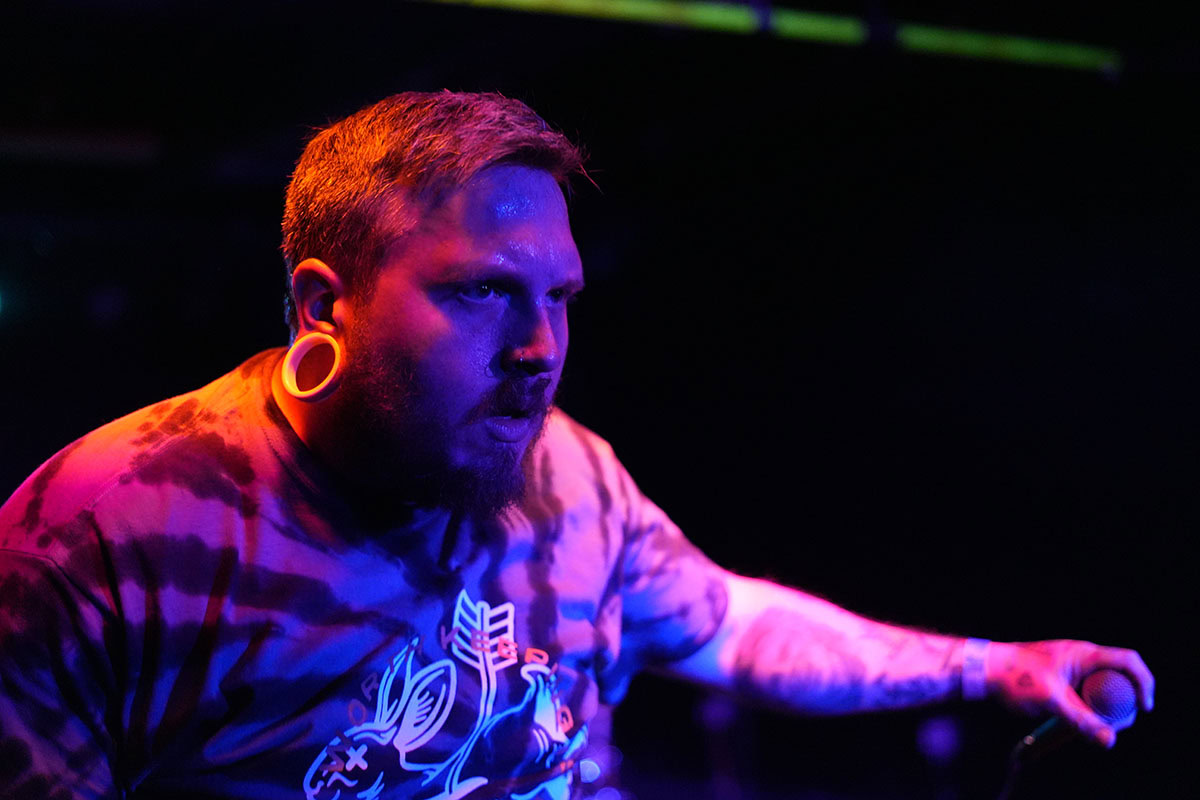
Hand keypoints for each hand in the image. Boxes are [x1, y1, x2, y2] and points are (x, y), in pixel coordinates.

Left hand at [985, 640, 1153, 747]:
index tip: (1143, 707)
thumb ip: (1080, 720)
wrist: (983, 668)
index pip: (1128, 660)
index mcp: (1084, 654)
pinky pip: (1086, 690)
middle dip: (1124, 701)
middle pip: (1119, 676)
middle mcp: (1081, 656)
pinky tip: (1077, 722)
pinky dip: (1089, 705)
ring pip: (1103, 686)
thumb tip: (1109, 739)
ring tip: (1093, 726)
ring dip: (1105, 706)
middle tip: (1116, 725)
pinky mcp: (1061, 677)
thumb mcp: (1051, 700)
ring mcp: (1071, 666)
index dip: (1144, 682)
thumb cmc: (1014, 677)